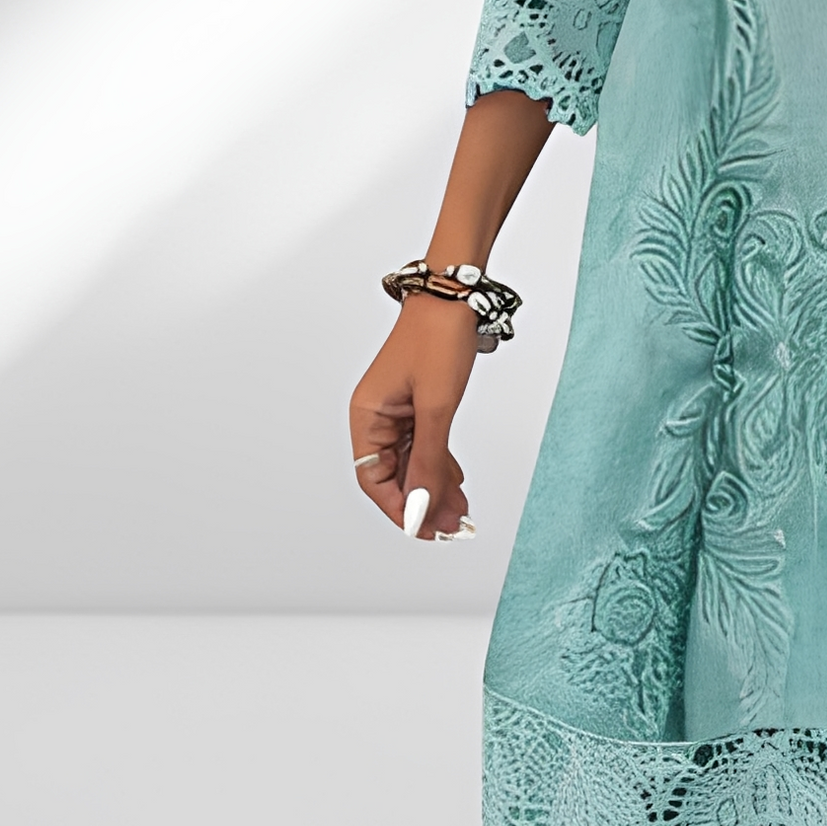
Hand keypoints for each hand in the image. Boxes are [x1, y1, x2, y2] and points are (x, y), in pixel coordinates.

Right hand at [347, 294, 477, 537]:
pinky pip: (424, 444)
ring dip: (434, 486)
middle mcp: (378, 416)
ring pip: (412, 462)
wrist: (455, 296)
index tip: (424, 529)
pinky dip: (440, 464)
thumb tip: (422, 505)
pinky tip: (456, 482)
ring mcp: (399, 411)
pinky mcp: (419, 403)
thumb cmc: (438, 338)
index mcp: (367, 416)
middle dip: (423, 501)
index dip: (399, 507)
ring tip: (459, 512)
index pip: (374, 479)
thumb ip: (429, 458)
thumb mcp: (437, 406)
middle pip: (394, 474)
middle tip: (451, 526)